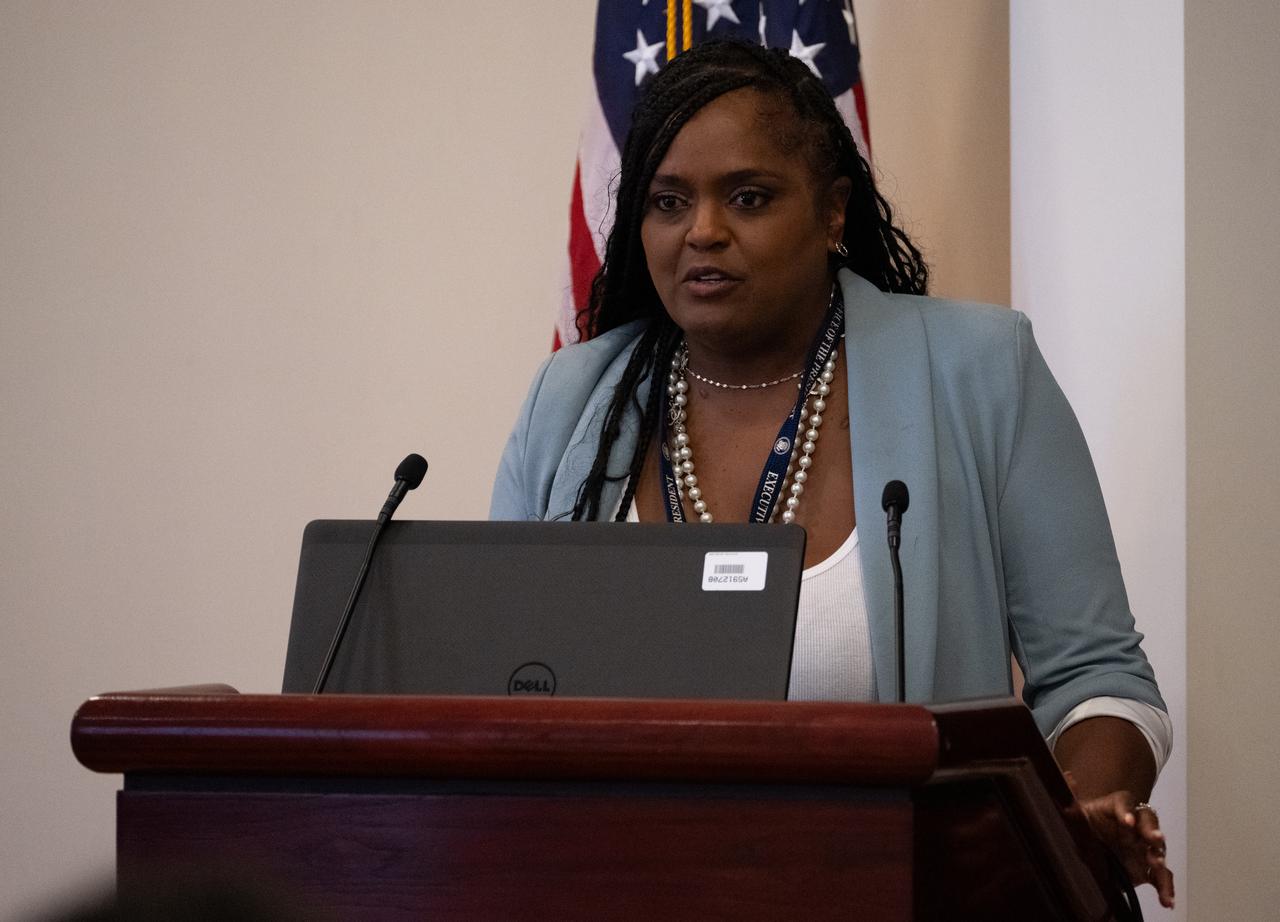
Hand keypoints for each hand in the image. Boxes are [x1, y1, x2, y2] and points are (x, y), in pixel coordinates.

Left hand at [1065, 771, 1174, 908]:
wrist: (1092, 843)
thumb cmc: (1085, 823)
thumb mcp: (1075, 811)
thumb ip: (1071, 796)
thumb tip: (1067, 776)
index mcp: (1117, 807)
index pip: (1124, 803)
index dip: (1126, 811)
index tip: (1127, 821)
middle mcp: (1135, 825)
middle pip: (1149, 823)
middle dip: (1152, 831)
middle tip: (1154, 840)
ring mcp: (1143, 847)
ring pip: (1157, 850)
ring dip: (1160, 858)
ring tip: (1158, 867)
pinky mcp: (1146, 869)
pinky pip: (1160, 877)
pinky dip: (1166, 888)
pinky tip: (1167, 901)